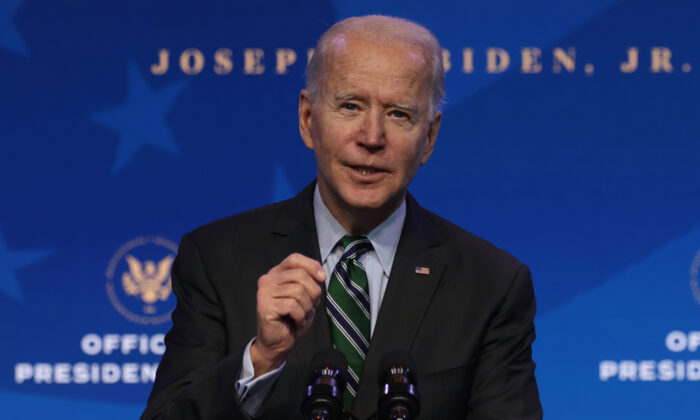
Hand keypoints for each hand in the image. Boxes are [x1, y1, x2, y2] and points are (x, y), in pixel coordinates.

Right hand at [251, 253, 325, 376]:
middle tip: (311, 307)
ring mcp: (264, 292)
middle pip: (300, 275)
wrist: (277, 343)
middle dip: (313, 292)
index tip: (322, 278)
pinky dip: (300, 316)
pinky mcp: (265, 306)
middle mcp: (268, 280)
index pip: (294, 259)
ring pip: (298, 291)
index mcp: (277, 274)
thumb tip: (320, 275)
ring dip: (306, 307)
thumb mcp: (305, 297)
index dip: (311, 266)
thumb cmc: (292, 319)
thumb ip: (309, 282)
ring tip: (301, 316)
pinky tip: (295, 322)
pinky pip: (292, 306)